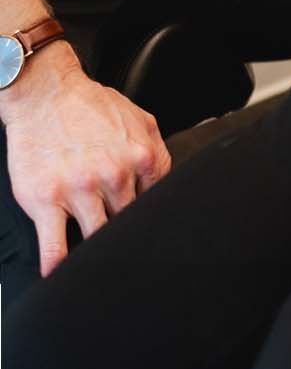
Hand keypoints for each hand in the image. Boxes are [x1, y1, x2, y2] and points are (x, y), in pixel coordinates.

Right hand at [2, 48, 170, 276]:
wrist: (45, 94)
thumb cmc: (89, 107)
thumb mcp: (140, 120)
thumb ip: (158, 154)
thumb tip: (167, 187)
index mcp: (142, 157)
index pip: (156, 204)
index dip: (151, 221)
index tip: (148, 233)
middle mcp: (114, 175)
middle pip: (129, 224)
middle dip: (128, 237)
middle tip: (126, 250)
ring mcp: (80, 189)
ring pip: (97, 238)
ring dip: (97, 253)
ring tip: (99, 264)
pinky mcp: (47, 200)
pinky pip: (55, 245)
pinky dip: (58, 265)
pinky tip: (60, 274)